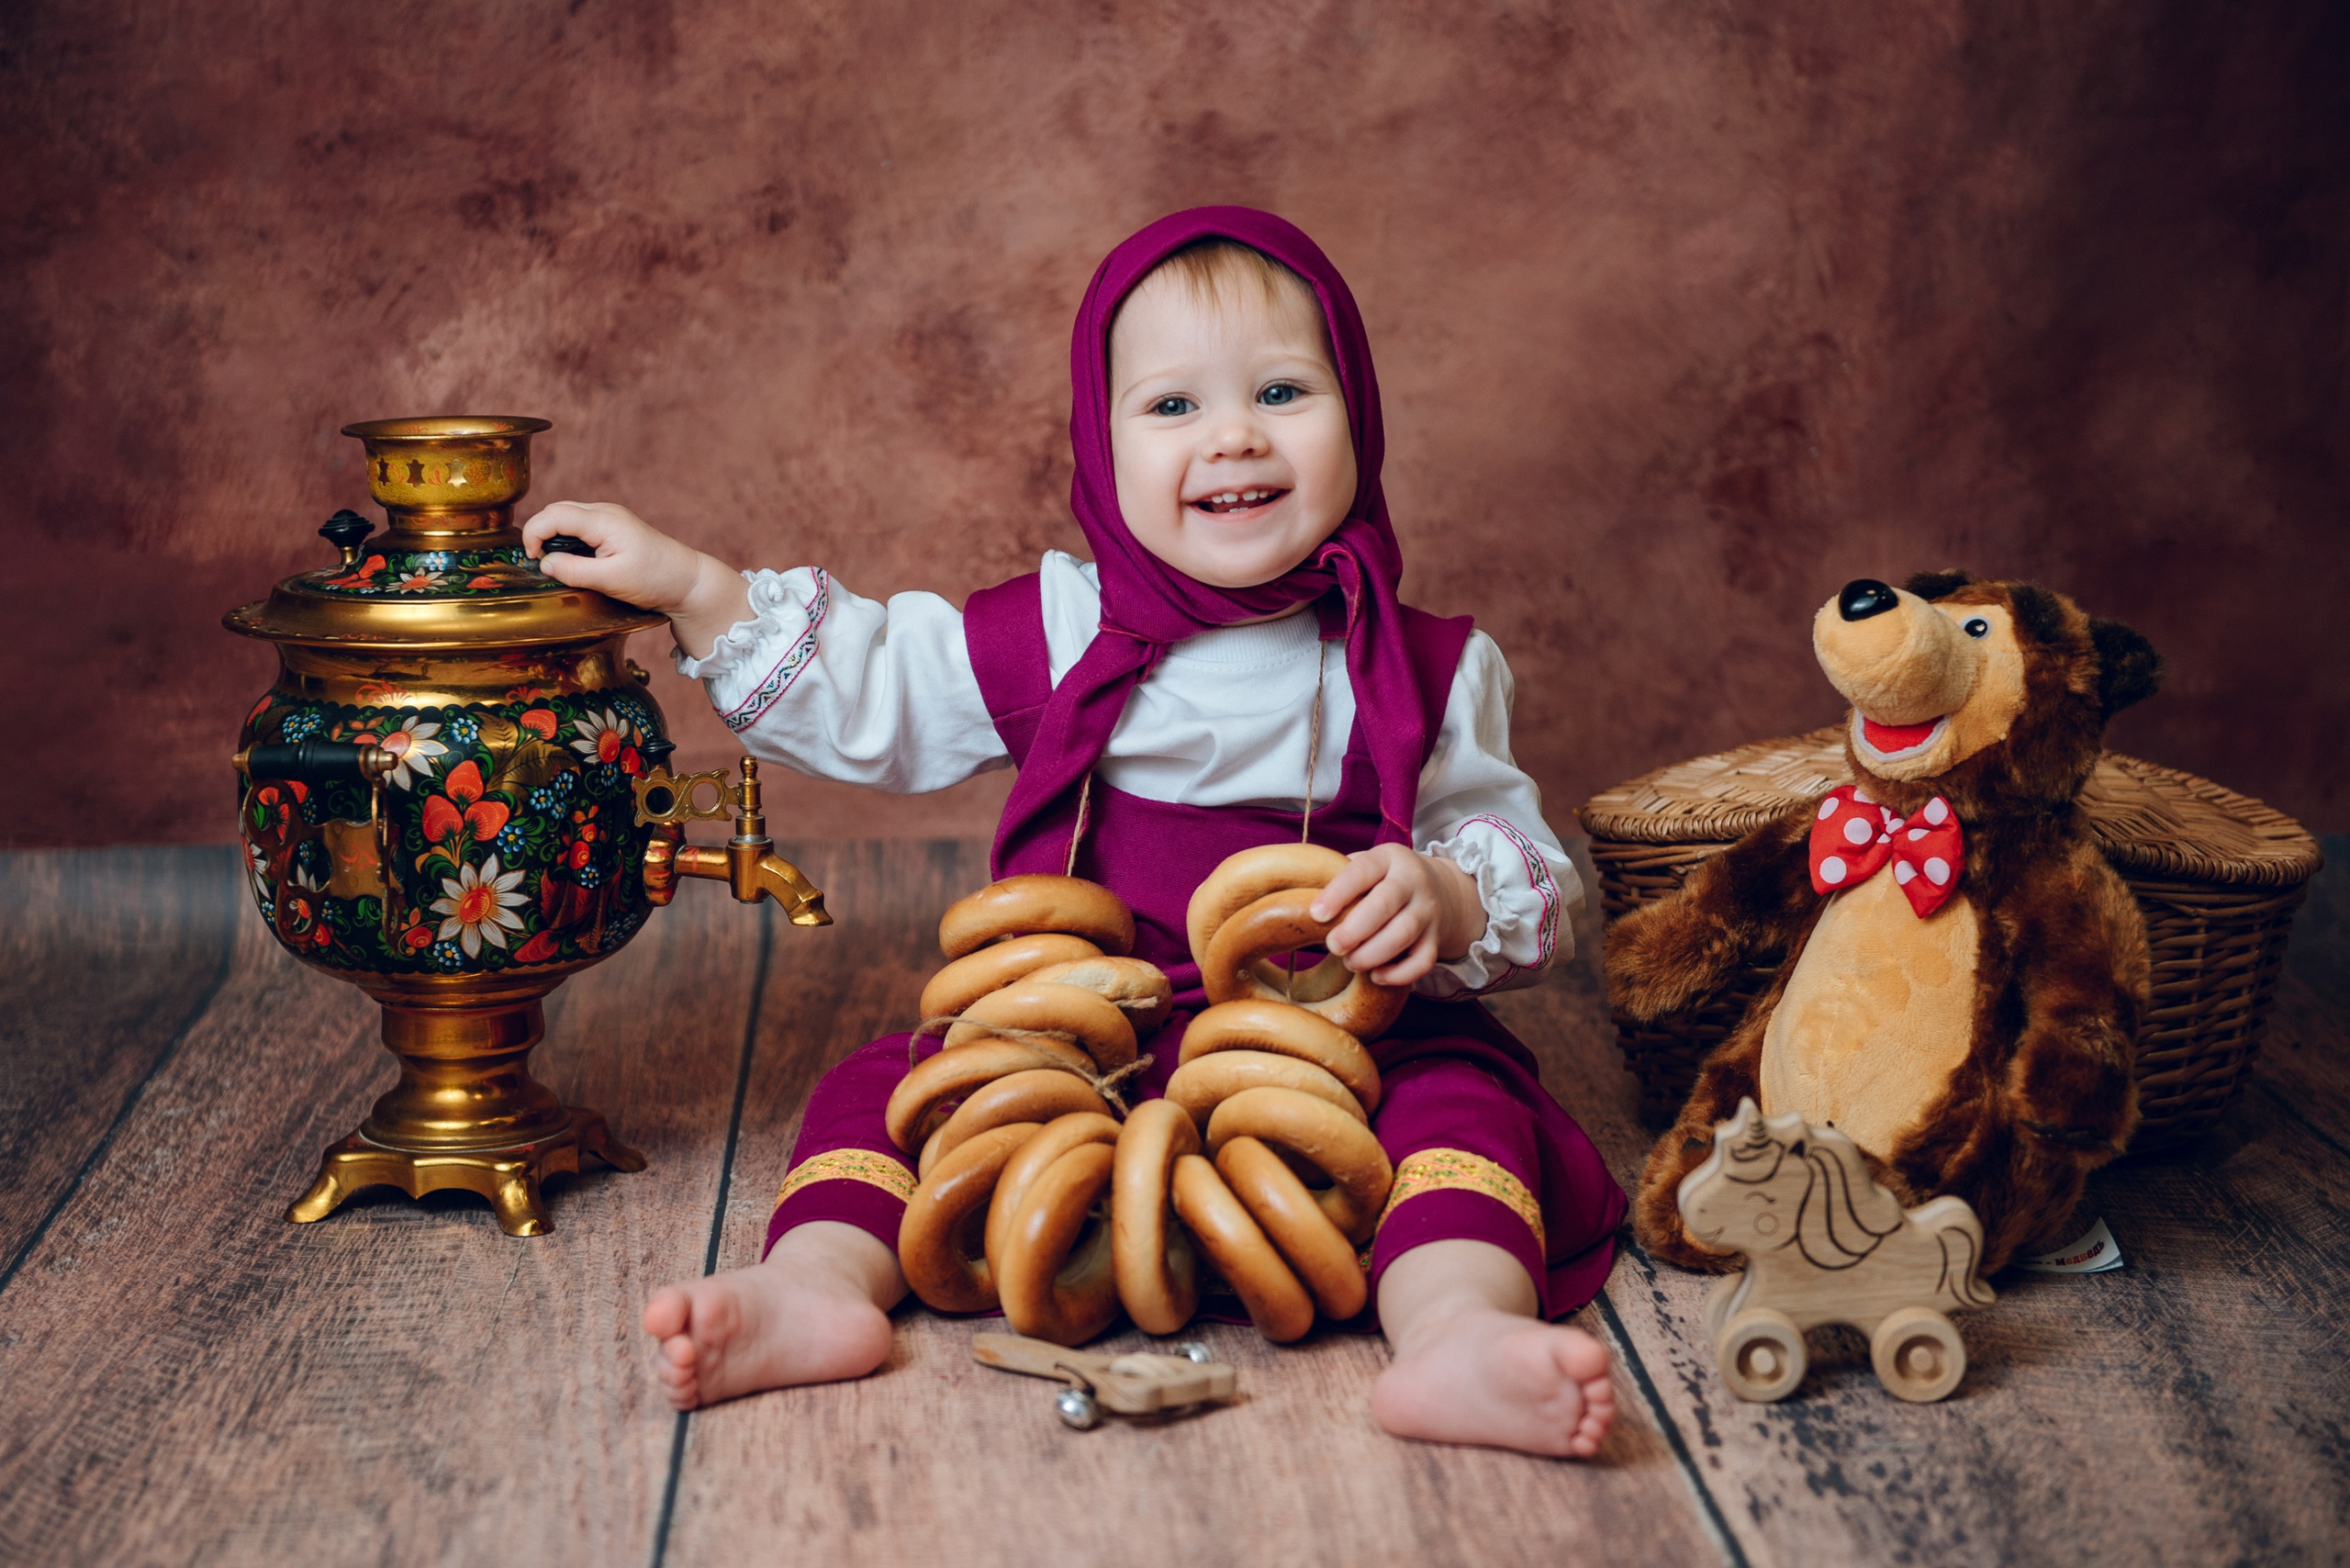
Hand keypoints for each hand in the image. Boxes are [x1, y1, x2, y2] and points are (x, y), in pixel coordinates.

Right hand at [521, 501, 752, 658]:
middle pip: (557, 511)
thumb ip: (575, 571)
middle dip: (540, 533)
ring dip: (554, 536)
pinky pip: (580, 526)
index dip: (534, 533)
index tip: (532, 559)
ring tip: (556, 563)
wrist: (687, 580)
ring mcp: (610, 518)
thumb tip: (544, 563)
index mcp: (604, 520)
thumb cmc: (655, 579)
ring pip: (567, 517)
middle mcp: (605, 512)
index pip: (554, 514)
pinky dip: (568, 539)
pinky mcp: (613, 528)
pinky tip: (573, 560)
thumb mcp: (611, 580)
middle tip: (540, 562)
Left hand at [1309, 843, 1488, 986]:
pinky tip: (1376, 976)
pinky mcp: (1436, 938)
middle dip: (1355, 929)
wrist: (1441, 889)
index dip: (1338, 893)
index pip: (1362, 871)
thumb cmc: (1385, 880)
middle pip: (1385, 904)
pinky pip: (1423, 961)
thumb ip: (1339, 879)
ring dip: (1372, 954)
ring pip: (1403, 934)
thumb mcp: (1367, 866)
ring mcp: (1428, 910)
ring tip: (1350, 963)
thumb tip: (1296, 902)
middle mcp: (1412, 881)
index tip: (1316, 915)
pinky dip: (1399, 974)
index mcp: (1388, 858)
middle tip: (1332, 946)